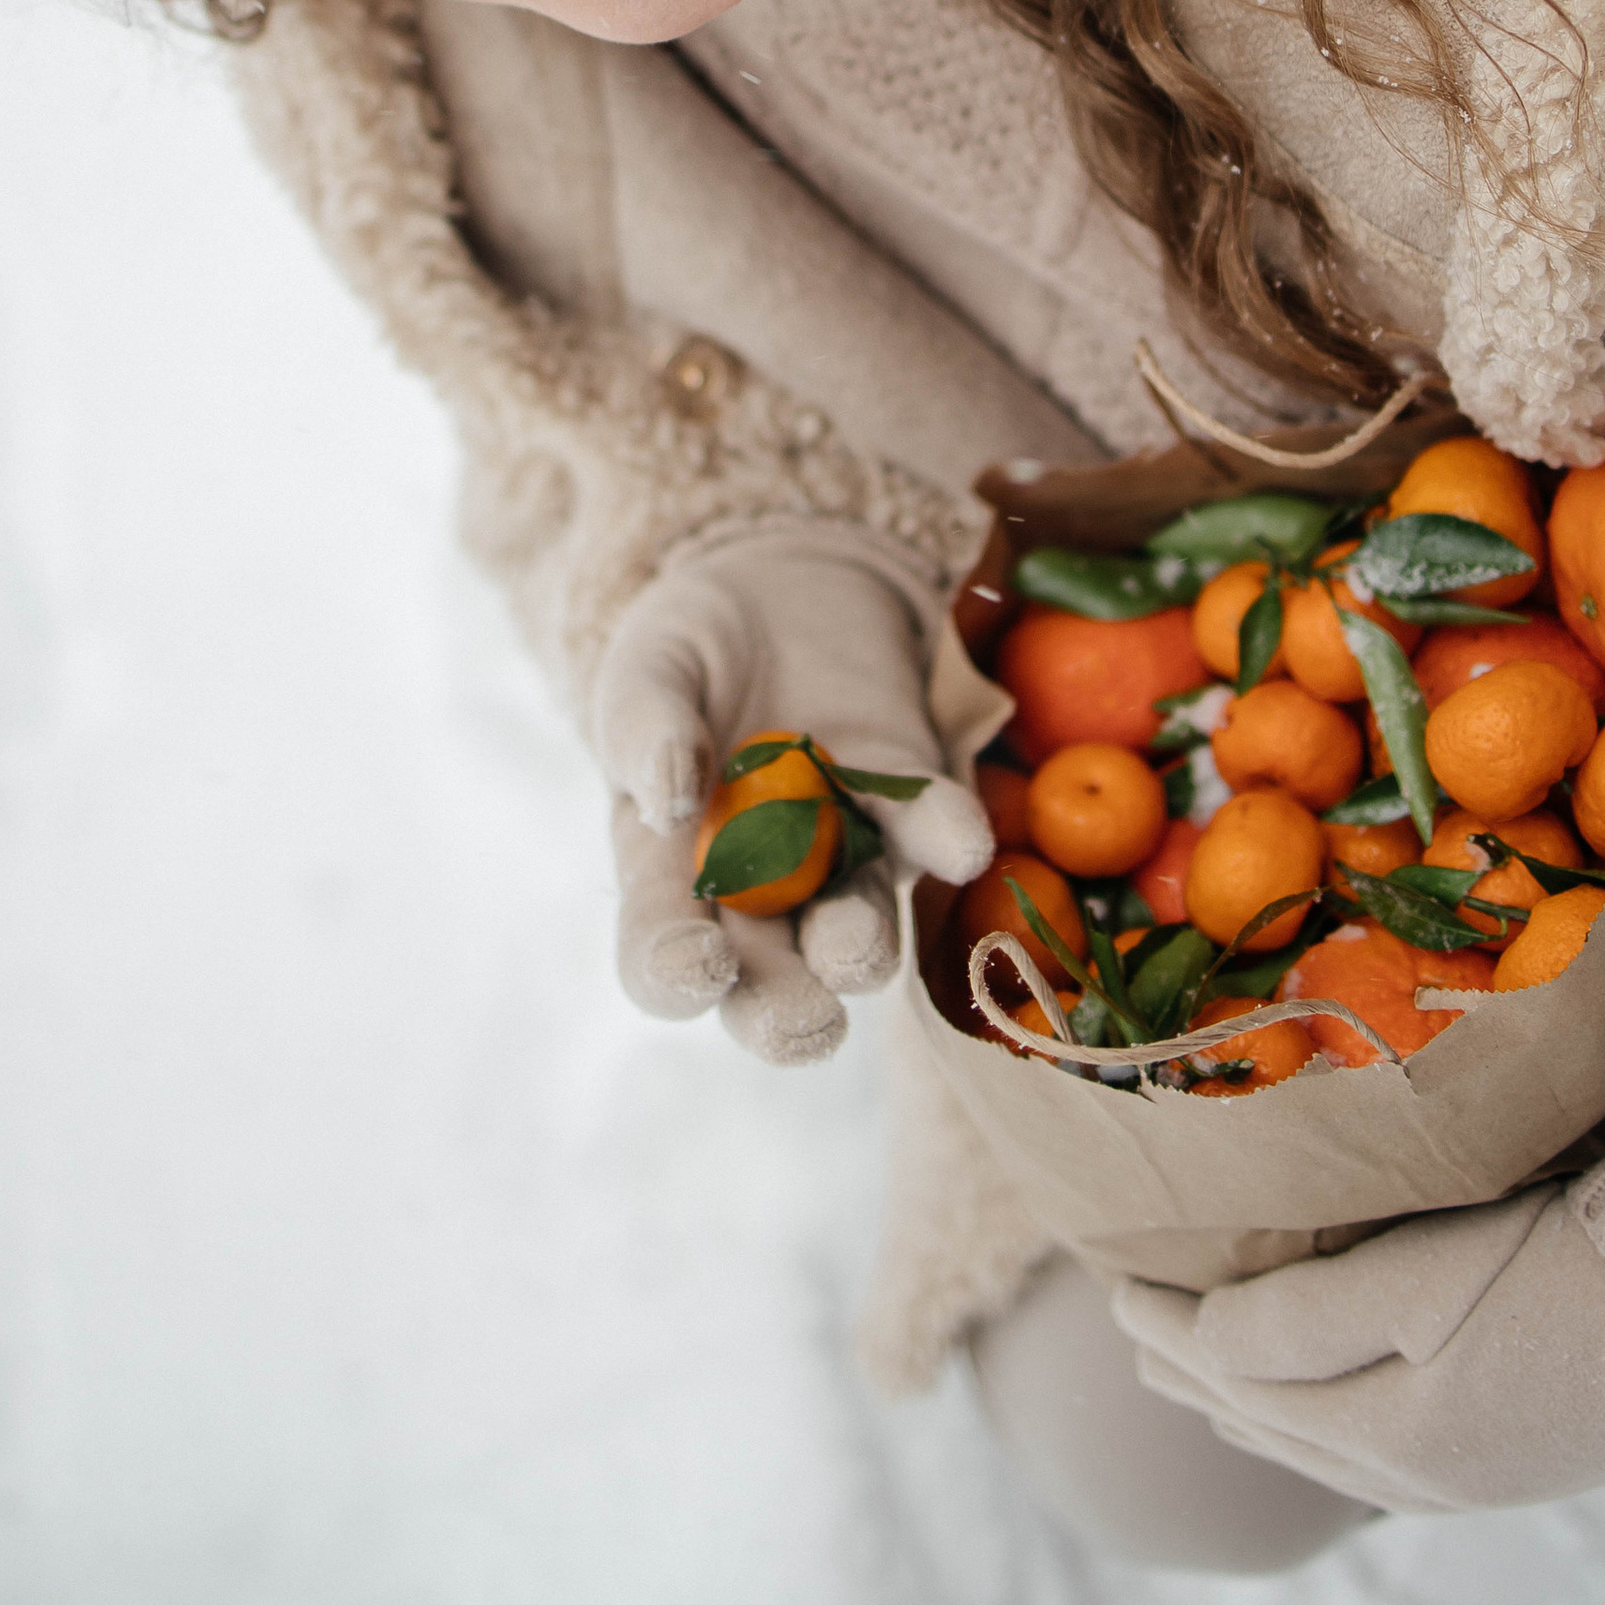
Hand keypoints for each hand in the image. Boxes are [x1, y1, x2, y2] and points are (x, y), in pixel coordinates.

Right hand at [588, 520, 993, 1063]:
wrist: (784, 579)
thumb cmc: (693, 648)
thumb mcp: (649, 667)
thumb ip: (644, 725)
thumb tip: (665, 799)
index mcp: (668, 875)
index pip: (663, 955)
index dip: (674, 973)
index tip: (696, 964)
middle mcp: (760, 893)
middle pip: (771, 984)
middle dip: (786, 1016)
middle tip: (805, 1025)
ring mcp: (843, 856)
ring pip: (859, 932)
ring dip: (862, 946)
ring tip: (857, 944)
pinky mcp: (910, 803)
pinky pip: (932, 833)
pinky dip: (946, 838)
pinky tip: (961, 843)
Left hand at [1111, 1189, 1604, 1513]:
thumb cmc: (1568, 1271)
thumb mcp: (1419, 1280)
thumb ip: (1301, 1321)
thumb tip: (1198, 1346)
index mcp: (1383, 1435)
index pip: (1236, 1376)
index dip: (1168, 1328)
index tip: (1108, 1286)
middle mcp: (1418, 1473)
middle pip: (1271, 1423)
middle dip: (1196, 1374)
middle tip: (1134, 1335)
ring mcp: (1475, 1473)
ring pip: (1324, 1445)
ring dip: (1254, 1406)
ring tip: (1206, 1380)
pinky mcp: (1523, 1453)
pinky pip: (1380, 1452)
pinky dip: (1323, 1425)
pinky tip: (1329, 1407)